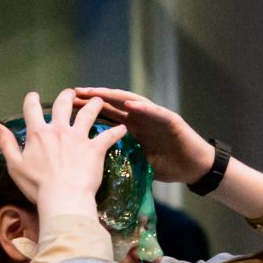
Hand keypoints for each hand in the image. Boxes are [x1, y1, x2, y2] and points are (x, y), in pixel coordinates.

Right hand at [0, 90, 122, 217]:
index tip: (33, 96)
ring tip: (98, 101)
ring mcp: (79, 137)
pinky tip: (123, 128)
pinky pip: (109, 136)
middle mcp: (59, 129)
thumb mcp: (14, 165)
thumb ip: (6, 143)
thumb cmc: (36, 185)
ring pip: (88, 114)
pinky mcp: (95, 148)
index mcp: (38, 133)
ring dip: (94, 105)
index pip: (32, 109)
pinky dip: (117, 131)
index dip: (31, 100)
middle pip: (63, 104)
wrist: (63, 197)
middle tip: (71, 93)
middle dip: (67, 96)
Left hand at [70, 85, 209, 183]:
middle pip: (114, 104)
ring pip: (132, 102)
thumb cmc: (168, 166)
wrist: (194, 168)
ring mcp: (156, 116)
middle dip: (94, 98)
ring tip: (97, 92)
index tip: (68, 107)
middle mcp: (141, 117)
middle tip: (75, 92)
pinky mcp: (171, 120)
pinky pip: (155, 112)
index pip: (106, 115)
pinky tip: (130, 104)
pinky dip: (143, 107)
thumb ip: (121, 159)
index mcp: (132, 127)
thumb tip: (96, 170)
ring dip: (114, 96)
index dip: (88, 110)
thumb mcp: (137, 163)